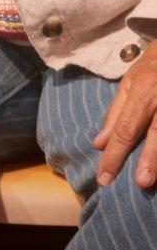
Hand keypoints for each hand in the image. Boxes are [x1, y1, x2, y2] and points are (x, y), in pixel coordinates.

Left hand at [94, 49, 156, 187]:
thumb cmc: (152, 66)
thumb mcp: (129, 82)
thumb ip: (115, 113)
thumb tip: (98, 143)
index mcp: (141, 92)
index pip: (125, 129)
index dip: (114, 154)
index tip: (104, 177)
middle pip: (154, 131)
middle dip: (147, 159)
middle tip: (140, 183)